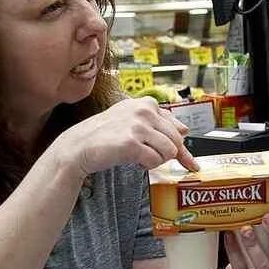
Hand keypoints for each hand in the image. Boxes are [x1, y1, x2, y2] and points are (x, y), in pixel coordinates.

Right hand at [52, 97, 198, 179]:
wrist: (79, 146)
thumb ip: (159, 123)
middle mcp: (144, 110)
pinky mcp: (132, 143)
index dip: (182, 146)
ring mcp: (138, 125)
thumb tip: (185, 130)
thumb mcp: (133, 121)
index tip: (190, 161)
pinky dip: (146, 165)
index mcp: (147, 103)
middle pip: (176, 141)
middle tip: (147, 156)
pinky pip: (155, 161)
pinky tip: (133, 160)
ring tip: (137, 155)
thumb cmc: (105, 135)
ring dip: (155, 159)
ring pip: (169, 151)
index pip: (177, 126)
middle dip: (165, 153)